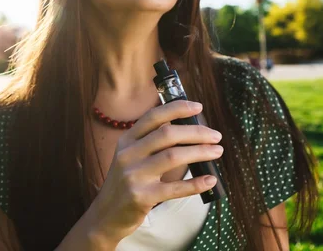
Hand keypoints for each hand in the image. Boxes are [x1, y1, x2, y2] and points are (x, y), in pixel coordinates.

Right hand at [89, 100, 222, 244]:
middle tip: (216, 136)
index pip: (153, 117)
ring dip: (201, 152)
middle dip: (196, 132)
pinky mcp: (142, 197)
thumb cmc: (125, 183)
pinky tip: (210, 180)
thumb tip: (186, 130)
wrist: (105, 216)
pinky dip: (196, 183)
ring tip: (217, 152)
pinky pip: (175, 188)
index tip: (198, 107)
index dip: (177, 109)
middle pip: (167, 134)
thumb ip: (150, 143)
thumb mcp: (129, 157)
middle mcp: (128, 154)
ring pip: (173, 156)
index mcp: (126, 141)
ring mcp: (134, 176)